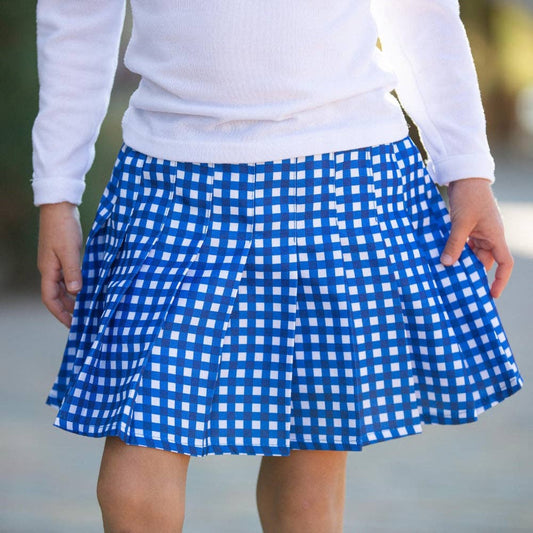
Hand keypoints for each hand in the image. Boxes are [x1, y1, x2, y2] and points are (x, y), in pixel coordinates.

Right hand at [37, 201, 82, 327]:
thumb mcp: (69, 251)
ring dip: (73, 299)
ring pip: (63, 287)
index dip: (60, 313)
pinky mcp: (63, 257)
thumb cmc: (62, 228)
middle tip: (83, 321)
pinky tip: (87, 290)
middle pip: (57, 296)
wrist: (59, 208)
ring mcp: (56, 263)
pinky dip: (76, 286)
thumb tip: (76, 292)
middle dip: (68, 310)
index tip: (71, 325)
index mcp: (48, 271)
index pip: (50, 299)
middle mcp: (50, 270)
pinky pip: (68, 277)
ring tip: (87, 309)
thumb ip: (73, 271)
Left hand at [440, 178, 512, 298]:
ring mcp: (479, 231)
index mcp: (496, 236)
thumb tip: (447, 264)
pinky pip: (464, 244)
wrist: (465, 176)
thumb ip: (454, 244)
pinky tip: (443, 258)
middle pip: (485, 261)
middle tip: (459, 288)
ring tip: (448, 275)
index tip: (491, 294)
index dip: (500, 280)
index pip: (505, 263)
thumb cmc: (468, 197)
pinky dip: (456, 251)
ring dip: (462, 261)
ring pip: (472, 253)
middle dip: (473, 273)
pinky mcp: (468, 226)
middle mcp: (490, 236)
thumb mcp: (460, 223)